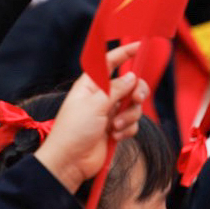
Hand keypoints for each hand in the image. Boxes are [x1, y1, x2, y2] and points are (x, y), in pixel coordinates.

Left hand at [32, 44, 149, 190]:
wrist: (70, 161)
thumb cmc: (73, 131)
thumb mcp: (95, 105)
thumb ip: (117, 89)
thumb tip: (132, 77)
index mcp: (92, 85)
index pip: (109, 62)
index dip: (124, 53)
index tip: (139, 46)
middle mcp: (102, 97)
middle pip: (130, 85)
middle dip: (136, 93)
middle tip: (136, 100)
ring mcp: (110, 113)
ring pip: (134, 106)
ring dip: (129, 117)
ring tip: (114, 127)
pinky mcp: (116, 128)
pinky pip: (133, 123)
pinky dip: (127, 130)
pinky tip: (115, 136)